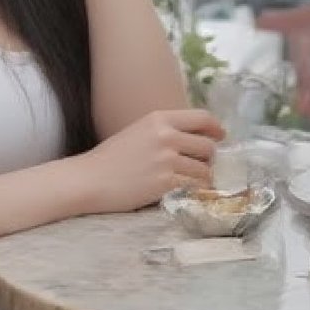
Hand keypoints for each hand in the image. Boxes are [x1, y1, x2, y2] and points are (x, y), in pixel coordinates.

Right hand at [80, 108, 225, 213]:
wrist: (89, 179)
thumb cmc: (111, 158)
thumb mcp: (139, 132)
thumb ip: (166, 131)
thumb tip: (197, 139)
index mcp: (159, 119)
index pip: (202, 117)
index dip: (216, 129)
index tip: (220, 137)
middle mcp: (166, 135)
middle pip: (208, 146)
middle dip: (210, 159)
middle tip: (203, 167)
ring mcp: (167, 160)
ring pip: (205, 170)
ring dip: (203, 178)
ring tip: (191, 182)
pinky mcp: (165, 183)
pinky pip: (195, 186)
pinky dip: (195, 191)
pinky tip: (186, 192)